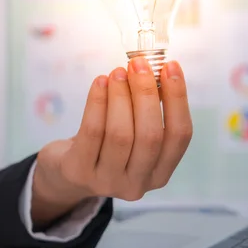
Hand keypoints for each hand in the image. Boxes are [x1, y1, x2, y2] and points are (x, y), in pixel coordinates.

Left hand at [30, 57, 192, 227]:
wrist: (68, 174)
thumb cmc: (107, 145)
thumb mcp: (133, 134)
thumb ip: (147, 109)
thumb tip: (154, 69)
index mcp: (160, 173)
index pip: (180, 136)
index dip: (178, 99)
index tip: (171, 67)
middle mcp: (138, 184)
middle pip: (150, 136)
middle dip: (146, 93)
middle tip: (138, 64)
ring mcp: (107, 181)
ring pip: (120, 134)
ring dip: (121, 95)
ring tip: (117, 72)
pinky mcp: (79, 172)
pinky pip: (92, 131)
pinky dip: (97, 102)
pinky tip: (99, 82)